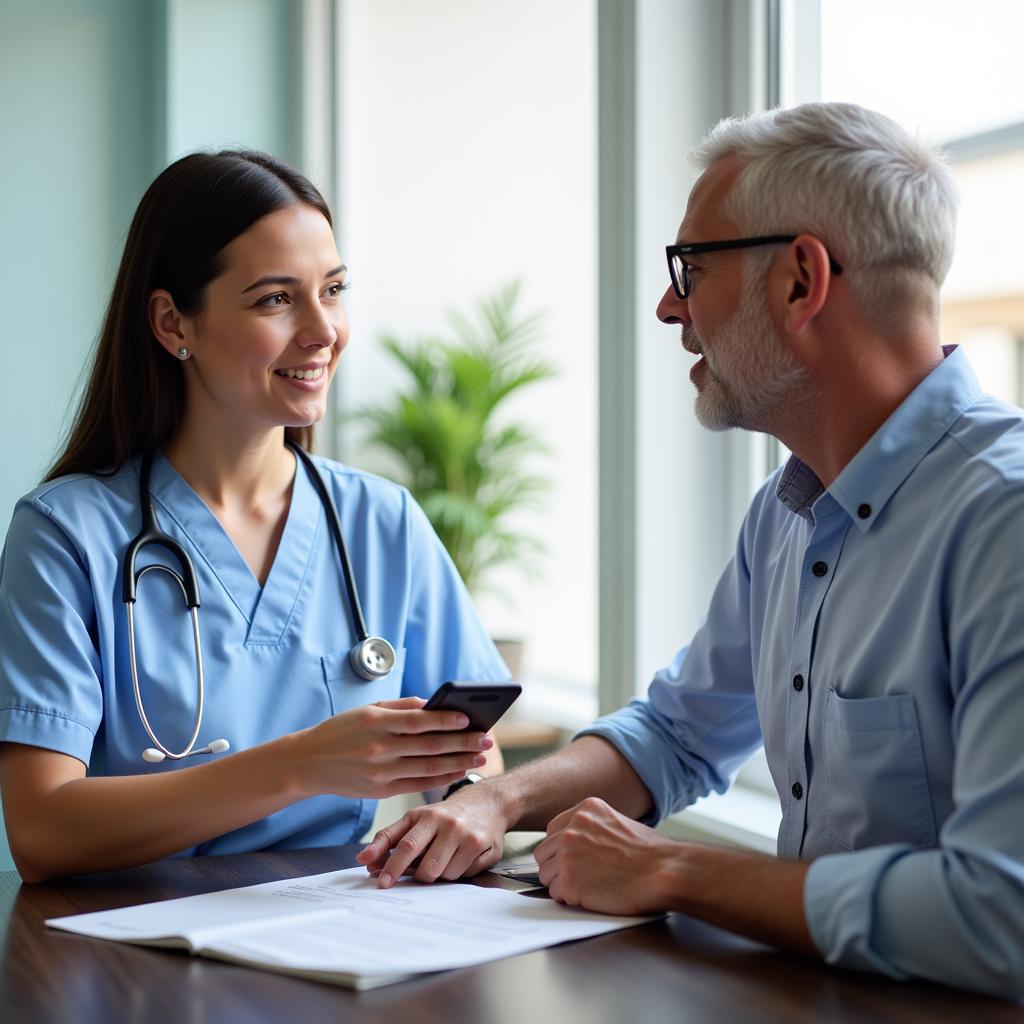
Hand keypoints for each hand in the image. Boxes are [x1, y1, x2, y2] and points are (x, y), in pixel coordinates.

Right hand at [295, 697, 490, 798]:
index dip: (446, 720)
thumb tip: (432, 705)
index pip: (418, 721)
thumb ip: (400, 706)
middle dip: (462, 743)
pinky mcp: (381, 791)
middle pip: (430, 747)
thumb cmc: (340, 731)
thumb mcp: (366, 710)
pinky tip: (457, 770)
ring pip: (428, 768)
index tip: (469, 718)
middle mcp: (379, 749)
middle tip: (486, 739)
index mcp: (375, 722)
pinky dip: (440, 778)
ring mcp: (381, 772)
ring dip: (458, 762)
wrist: (308, 763)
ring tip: (479, 756)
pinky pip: (418, 784)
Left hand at [356, 781, 509, 885]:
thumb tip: (363, 860)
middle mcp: (447, 824)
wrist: (488, 802)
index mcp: (426, 816)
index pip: (405, 845)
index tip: (381, 882)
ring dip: (438, 875)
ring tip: (442, 859)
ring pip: (443, 875)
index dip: (391, 867)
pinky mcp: (484, 847)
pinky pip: (463, 875)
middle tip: (414, 878)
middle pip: (426, 866)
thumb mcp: (415, 819)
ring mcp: (467, 836)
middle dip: (416, 878)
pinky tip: (460, 858)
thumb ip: (389, 839)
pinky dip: (457, 872)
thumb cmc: (445, 816)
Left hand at [534, 797, 675, 914]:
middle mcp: (572, 828)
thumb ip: (593, 829)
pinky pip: (555, 893)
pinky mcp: (569, 880)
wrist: (663, 871)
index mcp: (585, 810)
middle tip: (580, 877)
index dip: (561, 848)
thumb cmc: (650, 854)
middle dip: (557, 866)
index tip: (573, 859)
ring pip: (546, 873)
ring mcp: (568, 853)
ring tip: (589, 886)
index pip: (553, 830)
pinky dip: (569, 898)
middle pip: (544, 852)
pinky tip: (591, 895)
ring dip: (562, 883)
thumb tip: (579, 843)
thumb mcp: (618, 823)